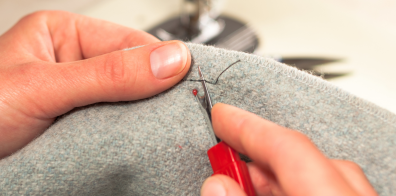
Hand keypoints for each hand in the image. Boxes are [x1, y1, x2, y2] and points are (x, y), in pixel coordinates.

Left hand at [0, 11, 190, 158]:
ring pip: (131, 103)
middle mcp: (76, 64)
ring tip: (166, 130)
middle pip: (136, 72)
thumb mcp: (43, 87)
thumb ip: (108, 74)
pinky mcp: (84, 127)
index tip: (191, 83)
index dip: (164, 62)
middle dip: (157, 93)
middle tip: (183, 112)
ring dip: (147, 118)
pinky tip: (145, 141)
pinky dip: (134, 136)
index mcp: (65, 37)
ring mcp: (82, 98)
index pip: (131, 43)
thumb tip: (170, 60)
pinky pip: (120, 127)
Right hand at [201, 103, 377, 195]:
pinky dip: (297, 188)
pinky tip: (273, 194)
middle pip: (305, 157)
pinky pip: (330, 189)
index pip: (291, 147)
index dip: (249, 126)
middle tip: (222, 157)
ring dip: (275, 175)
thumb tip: (217, 185)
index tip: (220, 114)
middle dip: (257, 154)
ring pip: (320, 174)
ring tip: (241, 184)